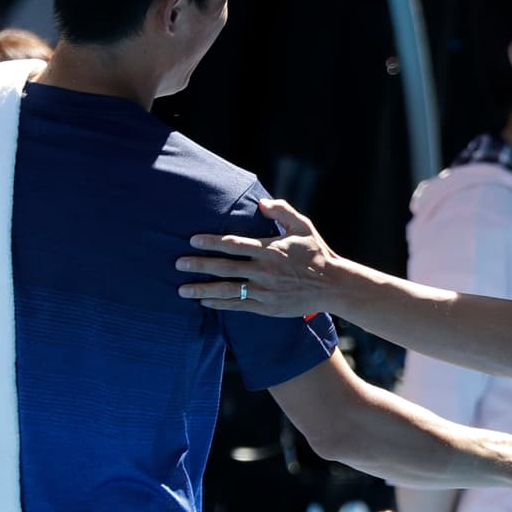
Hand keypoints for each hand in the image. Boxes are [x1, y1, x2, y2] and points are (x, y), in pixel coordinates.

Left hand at [176, 199, 335, 316]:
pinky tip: (204, 303)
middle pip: (224, 267)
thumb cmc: (317, 253)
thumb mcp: (303, 226)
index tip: (193, 240)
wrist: (333, 286)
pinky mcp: (267, 307)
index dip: (211, 242)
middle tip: (178, 263)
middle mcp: (264, 270)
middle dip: (199, 265)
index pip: (233, 243)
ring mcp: (264, 291)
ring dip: (203, 290)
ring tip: (183, 289)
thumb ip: (281, 211)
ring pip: (227, 289)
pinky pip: (238, 306)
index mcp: (270, 249)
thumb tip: (260, 203)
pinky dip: (219, 304)